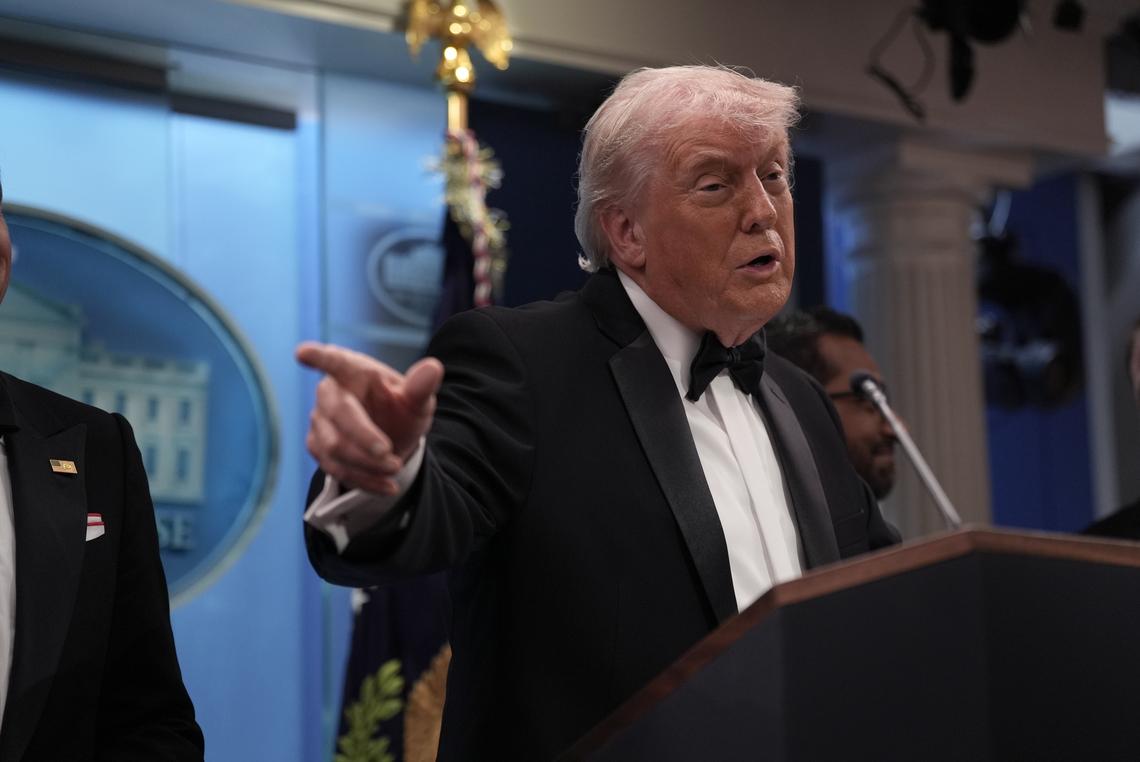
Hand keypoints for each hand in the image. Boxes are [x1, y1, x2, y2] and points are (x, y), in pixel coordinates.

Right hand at [296, 341, 443, 494]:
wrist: (393, 440)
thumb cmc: (401, 410)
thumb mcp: (417, 401)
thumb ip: (422, 387)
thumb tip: (433, 368)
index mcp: (354, 370)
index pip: (335, 361)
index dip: (319, 357)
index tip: (302, 352)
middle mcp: (330, 393)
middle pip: (339, 414)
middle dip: (365, 438)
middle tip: (391, 458)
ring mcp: (319, 420)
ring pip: (334, 447)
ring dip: (367, 464)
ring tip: (396, 468)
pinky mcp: (317, 446)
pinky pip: (336, 468)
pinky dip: (364, 480)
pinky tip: (387, 486)